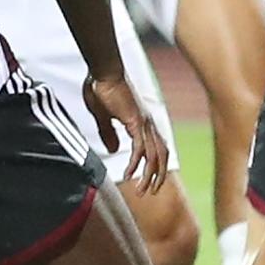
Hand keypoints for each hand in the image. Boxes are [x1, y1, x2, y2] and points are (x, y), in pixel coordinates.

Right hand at [87, 74, 170, 195]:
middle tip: (152, 191)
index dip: (155, 164)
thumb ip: (109, 133)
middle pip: (162, 155)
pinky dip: (135, 164)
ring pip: (154, 156)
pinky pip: (139, 150)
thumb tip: (114, 149)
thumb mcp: (103, 116)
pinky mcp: (135, 123)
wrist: (103, 72)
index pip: (157, 147)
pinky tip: (128, 175)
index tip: (147, 179)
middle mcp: (148, 123)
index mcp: (143, 122)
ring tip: (143, 190)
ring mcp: (144, 123)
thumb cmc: (102, 88)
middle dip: (159, 176)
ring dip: (150, 175)